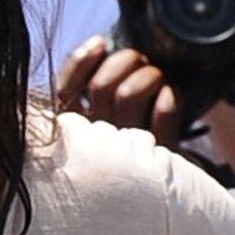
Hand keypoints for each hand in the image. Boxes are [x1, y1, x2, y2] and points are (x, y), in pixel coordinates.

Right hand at [53, 36, 183, 150]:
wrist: (158, 192)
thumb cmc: (128, 146)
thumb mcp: (101, 120)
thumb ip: (92, 89)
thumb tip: (98, 44)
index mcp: (74, 133)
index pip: (65, 91)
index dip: (80, 61)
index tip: (99, 43)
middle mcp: (96, 143)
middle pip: (102, 85)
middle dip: (125, 60)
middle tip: (140, 61)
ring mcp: (127, 151)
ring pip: (130, 93)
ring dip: (149, 75)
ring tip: (157, 78)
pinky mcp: (158, 155)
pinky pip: (163, 111)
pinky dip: (169, 96)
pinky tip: (170, 97)